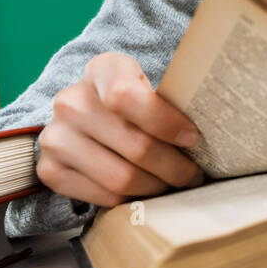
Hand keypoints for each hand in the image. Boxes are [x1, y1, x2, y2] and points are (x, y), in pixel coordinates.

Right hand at [35, 52, 204, 207]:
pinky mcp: (49, 170)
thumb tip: (216, 131)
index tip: (193, 139)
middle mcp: (71, 100)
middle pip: (135, 146)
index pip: (126, 96)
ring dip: (157, 187)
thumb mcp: (153, 86)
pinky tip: (146, 190)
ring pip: (122, 177)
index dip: (165, 122)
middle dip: (175, 167)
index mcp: (102, 69)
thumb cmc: (136, 102)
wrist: (87, 117)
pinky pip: (103, 196)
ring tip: (175, 184)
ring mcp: (55, 137)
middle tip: (194, 175)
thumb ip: (174, 100)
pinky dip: (132, 199)